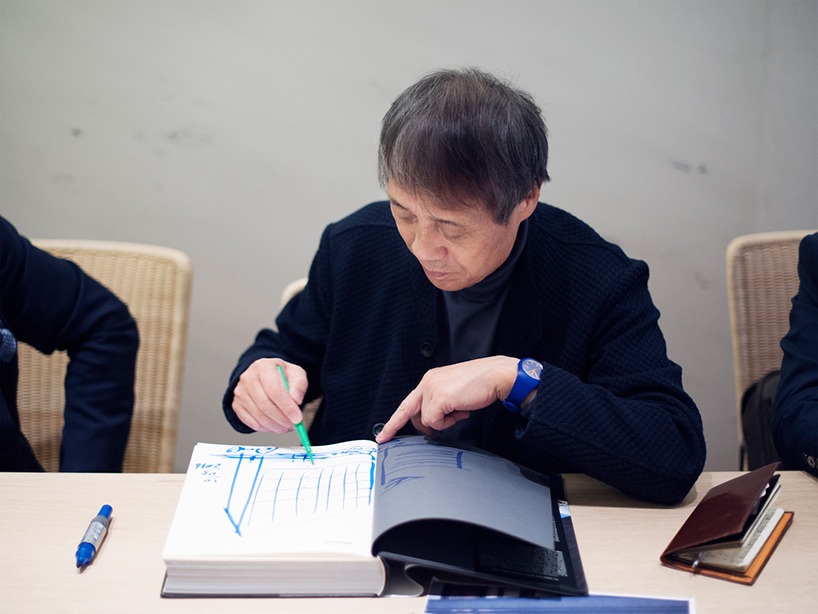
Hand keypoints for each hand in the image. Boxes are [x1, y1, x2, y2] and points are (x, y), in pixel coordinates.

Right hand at [232, 358, 308, 432]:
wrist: (266, 375)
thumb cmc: (282, 375)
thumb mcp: (296, 373)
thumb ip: (299, 385)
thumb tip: (296, 401)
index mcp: (263, 366)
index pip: (274, 390)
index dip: (287, 407)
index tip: (298, 418)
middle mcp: (248, 378)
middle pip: (265, 405)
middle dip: (282, 419)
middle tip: (294, 424)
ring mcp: (240, 392)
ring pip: (259, 417)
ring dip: (276, 426)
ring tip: (287, 426)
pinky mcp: (237, 405)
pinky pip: (252, 423)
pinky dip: (267, 428)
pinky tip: (276, 425)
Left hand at [376, 356, 518, 442]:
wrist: (497, 376)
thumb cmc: (481, 384)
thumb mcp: (454, 392)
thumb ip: (440, 403)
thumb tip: (433, 422)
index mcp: (430, 379)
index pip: (407, 403)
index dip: (394, 421)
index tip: (383, 436)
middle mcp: (427, 381)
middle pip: (409, 412)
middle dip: (422, 425)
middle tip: (434, 429)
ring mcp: (431, 389)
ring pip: (426, 420)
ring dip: (445, 421)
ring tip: (461, 409)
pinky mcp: (438, 398)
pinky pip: (434, 421)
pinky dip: (448, 422)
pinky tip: (462, 410)